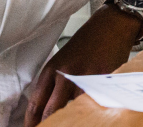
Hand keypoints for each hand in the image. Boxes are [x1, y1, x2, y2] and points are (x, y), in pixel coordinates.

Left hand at [23, 6, 142, 126]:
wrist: (110, 27)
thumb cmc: (87, 45)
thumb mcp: (62, 61)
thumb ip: (54, 84)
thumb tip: (46, 111)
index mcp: (51, 70)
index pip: (36, 104)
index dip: (32, 122)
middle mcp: (66, 75)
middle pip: (52, 111)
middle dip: (49, 125)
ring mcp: (86, 78)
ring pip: (75, 110)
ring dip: (73, 119)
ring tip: (73, 122)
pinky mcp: (105, 80)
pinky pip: (97, 102)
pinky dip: (93, 111)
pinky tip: (93, 115)